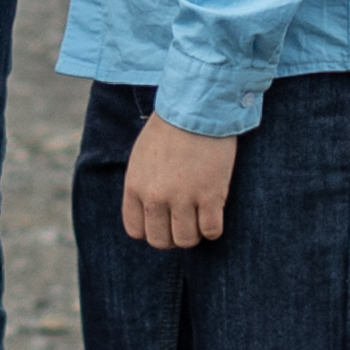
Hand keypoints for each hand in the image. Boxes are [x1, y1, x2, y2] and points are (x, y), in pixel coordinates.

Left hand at [123, 113, 236, 249]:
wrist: (196, 109)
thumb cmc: (169, 128)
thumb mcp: (142, 158)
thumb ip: (142, 186)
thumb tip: (149, 210)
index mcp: (135, 187)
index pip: (136, 231)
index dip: (151, 231)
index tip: (163, 222)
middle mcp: (155, 197)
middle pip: (160, 240)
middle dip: (172, 236)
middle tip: (184, 223)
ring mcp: (183, 198)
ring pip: (186, 240)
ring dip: (194, 233)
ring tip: (200, 218)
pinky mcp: (210, 196)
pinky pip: (211, 231)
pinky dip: (214, 229)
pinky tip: (214, 213)